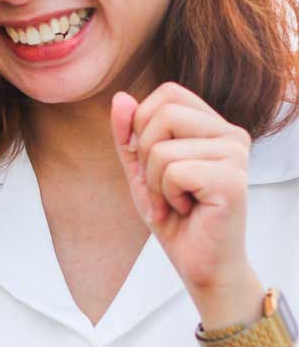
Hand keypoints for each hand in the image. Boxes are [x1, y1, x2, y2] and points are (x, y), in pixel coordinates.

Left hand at [110, 81, 254, 293]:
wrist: (199, 264)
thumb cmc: (173, 213)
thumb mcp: (140, 167)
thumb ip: (129, 132)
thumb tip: (120, 96)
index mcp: (213, 124)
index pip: (169, 93)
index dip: (144, 121)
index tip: (148, 159)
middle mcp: (231, 134)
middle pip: (164, 113)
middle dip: (146, 153)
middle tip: (161, 185)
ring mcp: (235, 155)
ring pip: (163, 147)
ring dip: (154, 182)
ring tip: (174, 201)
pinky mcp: (231, 181)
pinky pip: (174, 172)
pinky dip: (166, 196)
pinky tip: (185, 210)